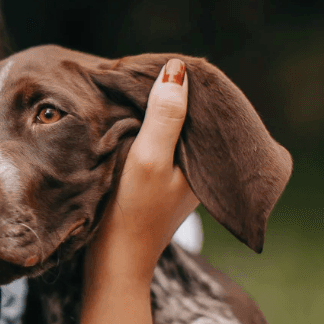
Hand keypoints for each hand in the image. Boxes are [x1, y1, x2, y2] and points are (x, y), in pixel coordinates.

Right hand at [87, 58, 199, 285]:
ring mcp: (179, 171)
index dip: (182, 80)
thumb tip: (176, 70)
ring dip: (152, 107)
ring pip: (170, 125)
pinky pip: (157, 138)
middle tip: (134, 69)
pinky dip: (143, 124)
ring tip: (127, 86)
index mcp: (208, 158)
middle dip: (166, 91)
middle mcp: (199, 163)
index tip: (152, 63)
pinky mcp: (159, 177)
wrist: (114, 261)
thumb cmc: (134, 212)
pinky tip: (125, 116)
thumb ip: (166, 118)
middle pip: (187, 113)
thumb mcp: (150, 159)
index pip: (203, 104)